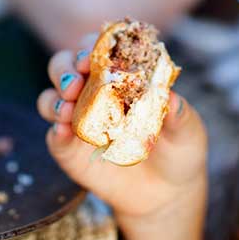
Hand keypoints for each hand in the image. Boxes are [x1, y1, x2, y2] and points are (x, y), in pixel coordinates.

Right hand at [37, 43, 208, 233]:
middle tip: (76, 82)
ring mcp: (78, 121)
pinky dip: (55, 131)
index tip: (94, 55)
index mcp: (120, 76)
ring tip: (67, 107)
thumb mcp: (187, 131)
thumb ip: (179, 113)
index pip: (99, 49)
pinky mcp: (70, 150)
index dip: (92, 45)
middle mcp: (93, 92)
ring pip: (51, 98)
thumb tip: (170, 95)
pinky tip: (63, 130)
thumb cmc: (179, 150)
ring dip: (54, 98)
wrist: (167, 194)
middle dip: (65, 68)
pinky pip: (54, 137)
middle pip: (64, 66)